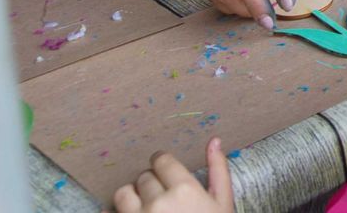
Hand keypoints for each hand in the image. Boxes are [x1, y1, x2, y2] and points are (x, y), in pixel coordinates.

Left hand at [112, 138, 232, 212]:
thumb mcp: (223, 204)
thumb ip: (218, 170)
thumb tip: (213, 140)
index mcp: (185, 189)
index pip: (161, 160)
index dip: (163, 165)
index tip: (164, 171)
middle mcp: (158, 201)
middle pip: (143, 177)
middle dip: (151, 184)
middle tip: (161, 198)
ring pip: (122, 193)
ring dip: (131, 197)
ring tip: (144, 209)